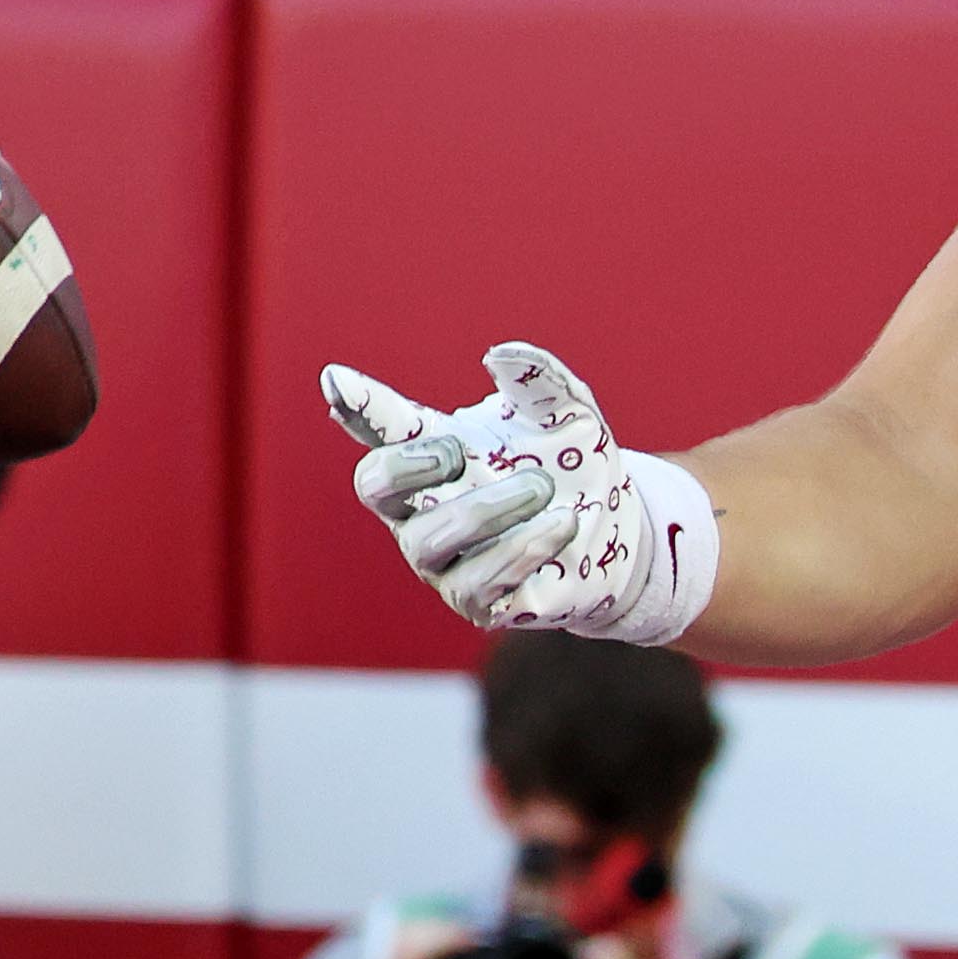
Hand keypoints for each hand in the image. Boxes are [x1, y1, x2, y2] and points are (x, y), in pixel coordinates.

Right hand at [322, 343, 721, 643]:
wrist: (620, 529)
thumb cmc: (572, 465)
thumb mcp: (567, 415)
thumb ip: (537, 381)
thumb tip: (499, 354)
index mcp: (432, 452)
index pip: (382, 428)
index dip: (357, 406)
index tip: (336, 379)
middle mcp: (421, 510)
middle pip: (373, 485)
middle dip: (410, 464)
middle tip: (460, 452)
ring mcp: (442, 563)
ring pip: (428, 540)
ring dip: (487, 509)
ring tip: (544, 488)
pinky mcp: (478, 603)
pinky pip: (477, 584)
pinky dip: (522, 548)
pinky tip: (562, 525)